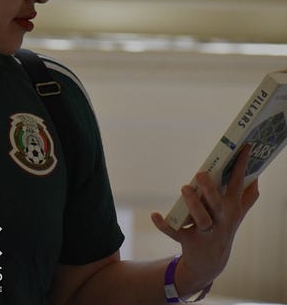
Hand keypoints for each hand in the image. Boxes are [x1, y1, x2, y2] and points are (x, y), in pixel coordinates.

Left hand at [150, 144, 259, 291]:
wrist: (210, 263)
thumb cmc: (222, 229)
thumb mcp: (236, 215)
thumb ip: (247, 197)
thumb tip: (256, 178)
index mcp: (231, 209)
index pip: (237, 184)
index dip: (241, 165)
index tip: (243, 148)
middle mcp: (221, 221)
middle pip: (218, 204)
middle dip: (210, 190)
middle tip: (200, 173)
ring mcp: (205, 233)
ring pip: (201, 219)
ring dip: (193, 204)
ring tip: (184, 188)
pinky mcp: (189, 241)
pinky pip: (175, 233)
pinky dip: (164, 225)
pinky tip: (155, 215)